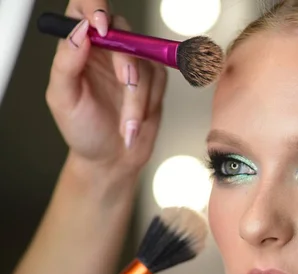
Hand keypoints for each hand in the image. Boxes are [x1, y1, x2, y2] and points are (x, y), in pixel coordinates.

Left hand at [45, 0, 166, 175]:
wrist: (112, 159)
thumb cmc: (84, 131)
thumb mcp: (63, 100)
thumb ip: (66, 63)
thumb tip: (79, 30)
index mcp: (78, 48)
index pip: (83, 8)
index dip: (95, 8)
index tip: (101, 27)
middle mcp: (107, 50)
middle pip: (123, 30)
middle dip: (126, 60)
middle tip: (124, 83)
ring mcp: (133, 63)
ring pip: (144, 62)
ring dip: (138, 98)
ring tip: (126, 125)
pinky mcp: (154, 80)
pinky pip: (160, 80)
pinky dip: (149, 103)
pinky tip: (136, 121)